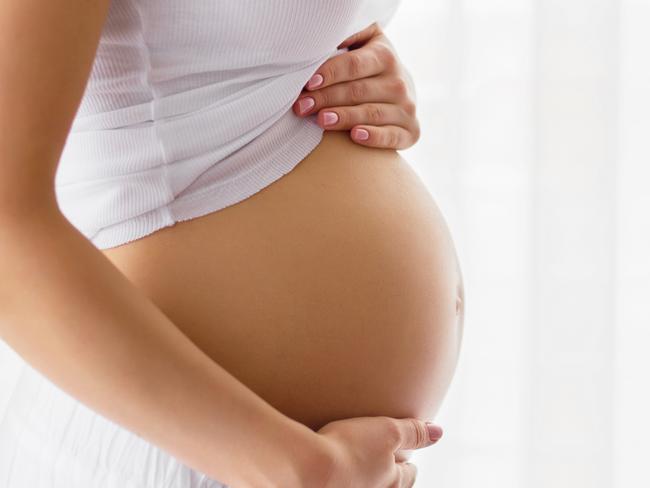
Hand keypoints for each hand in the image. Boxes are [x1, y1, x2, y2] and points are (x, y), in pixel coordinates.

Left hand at [292, 22, 419, 149]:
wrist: (402, 93)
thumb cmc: (371, 68)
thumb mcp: (366, 44)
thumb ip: (350, 37)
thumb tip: (330, 38)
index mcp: (385, 57)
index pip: (354, 65)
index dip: (330, 73)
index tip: (309, 83)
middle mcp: (399, 82)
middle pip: (357, 91)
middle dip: (326, 98)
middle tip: (302, 106)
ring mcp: (406, 109)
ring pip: (371, 113)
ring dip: (344, 117)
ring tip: (321, 120)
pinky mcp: (410, 132)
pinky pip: (391, 136)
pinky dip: (374, 137)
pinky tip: (355, 136)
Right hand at [314, 416, 442, 487]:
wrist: (306, 467)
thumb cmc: (350, 448)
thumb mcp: (388, 432)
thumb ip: (414, 432)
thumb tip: (438, 432)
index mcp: (392, 481)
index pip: (408, 475)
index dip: (409, 466)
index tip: (409, 462)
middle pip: (388, 486)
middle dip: (390, 474)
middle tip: (388, 466)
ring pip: (364, 484)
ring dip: (365, 476)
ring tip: (361, 467)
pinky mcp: (327, 487)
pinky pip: (341, 482)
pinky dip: (342, 476)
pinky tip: (334, 468)